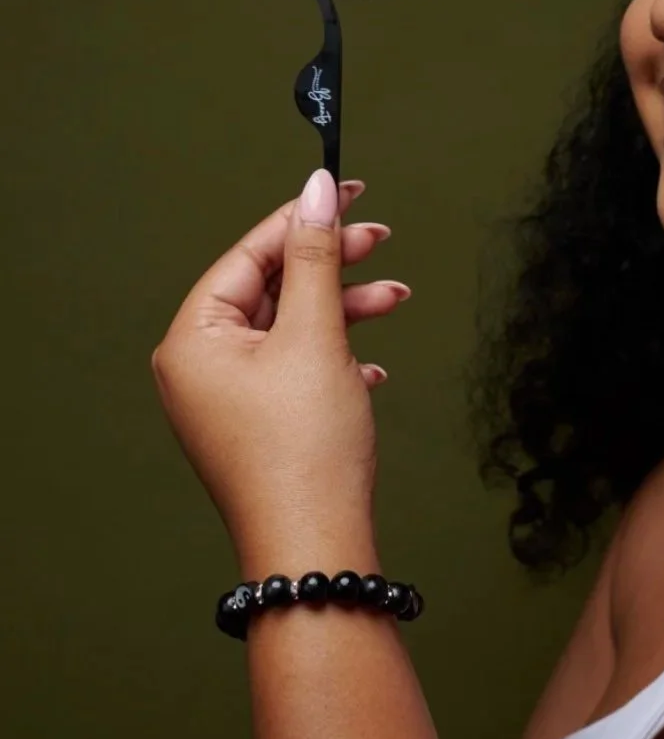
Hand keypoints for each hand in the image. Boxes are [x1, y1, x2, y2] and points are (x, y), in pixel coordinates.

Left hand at [150, 170, 409, 553]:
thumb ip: (316, 256)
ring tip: (395, 298)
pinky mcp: (257, 426)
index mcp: (194, 339)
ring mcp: (226, 400)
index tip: (347, 191)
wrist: (316, 548)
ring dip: (343, 309)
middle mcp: (199, 367)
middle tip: (379, 239)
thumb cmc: (305, 449)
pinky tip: (371, 365)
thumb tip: (316, 191)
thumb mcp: (316, 335)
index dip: (302, 218)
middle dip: (330, 264)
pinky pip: (296, 369)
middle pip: (270, 288)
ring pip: (289, 328)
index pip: (249, 255)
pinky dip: (335, 355)